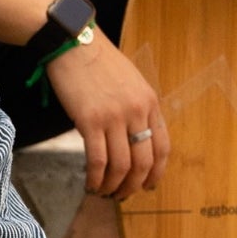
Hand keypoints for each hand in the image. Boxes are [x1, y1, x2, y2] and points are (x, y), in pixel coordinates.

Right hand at [46, 26, 167, 199]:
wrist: (73, 42)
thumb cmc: (98, 61)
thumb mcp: (130, 82)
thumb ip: (136, 109)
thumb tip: (133, 139)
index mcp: (150, 102)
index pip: (162, 148)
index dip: (156, 173)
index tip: (147, 186)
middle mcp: (136, 112)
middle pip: (143, 162)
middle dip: (134, 186)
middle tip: (122, 195)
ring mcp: (114, 117)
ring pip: (121, 166)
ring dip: (113, 186)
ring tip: (104, 192)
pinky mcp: (89, 120)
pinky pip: (97, 160)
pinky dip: (95, 178)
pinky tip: (90, 184)